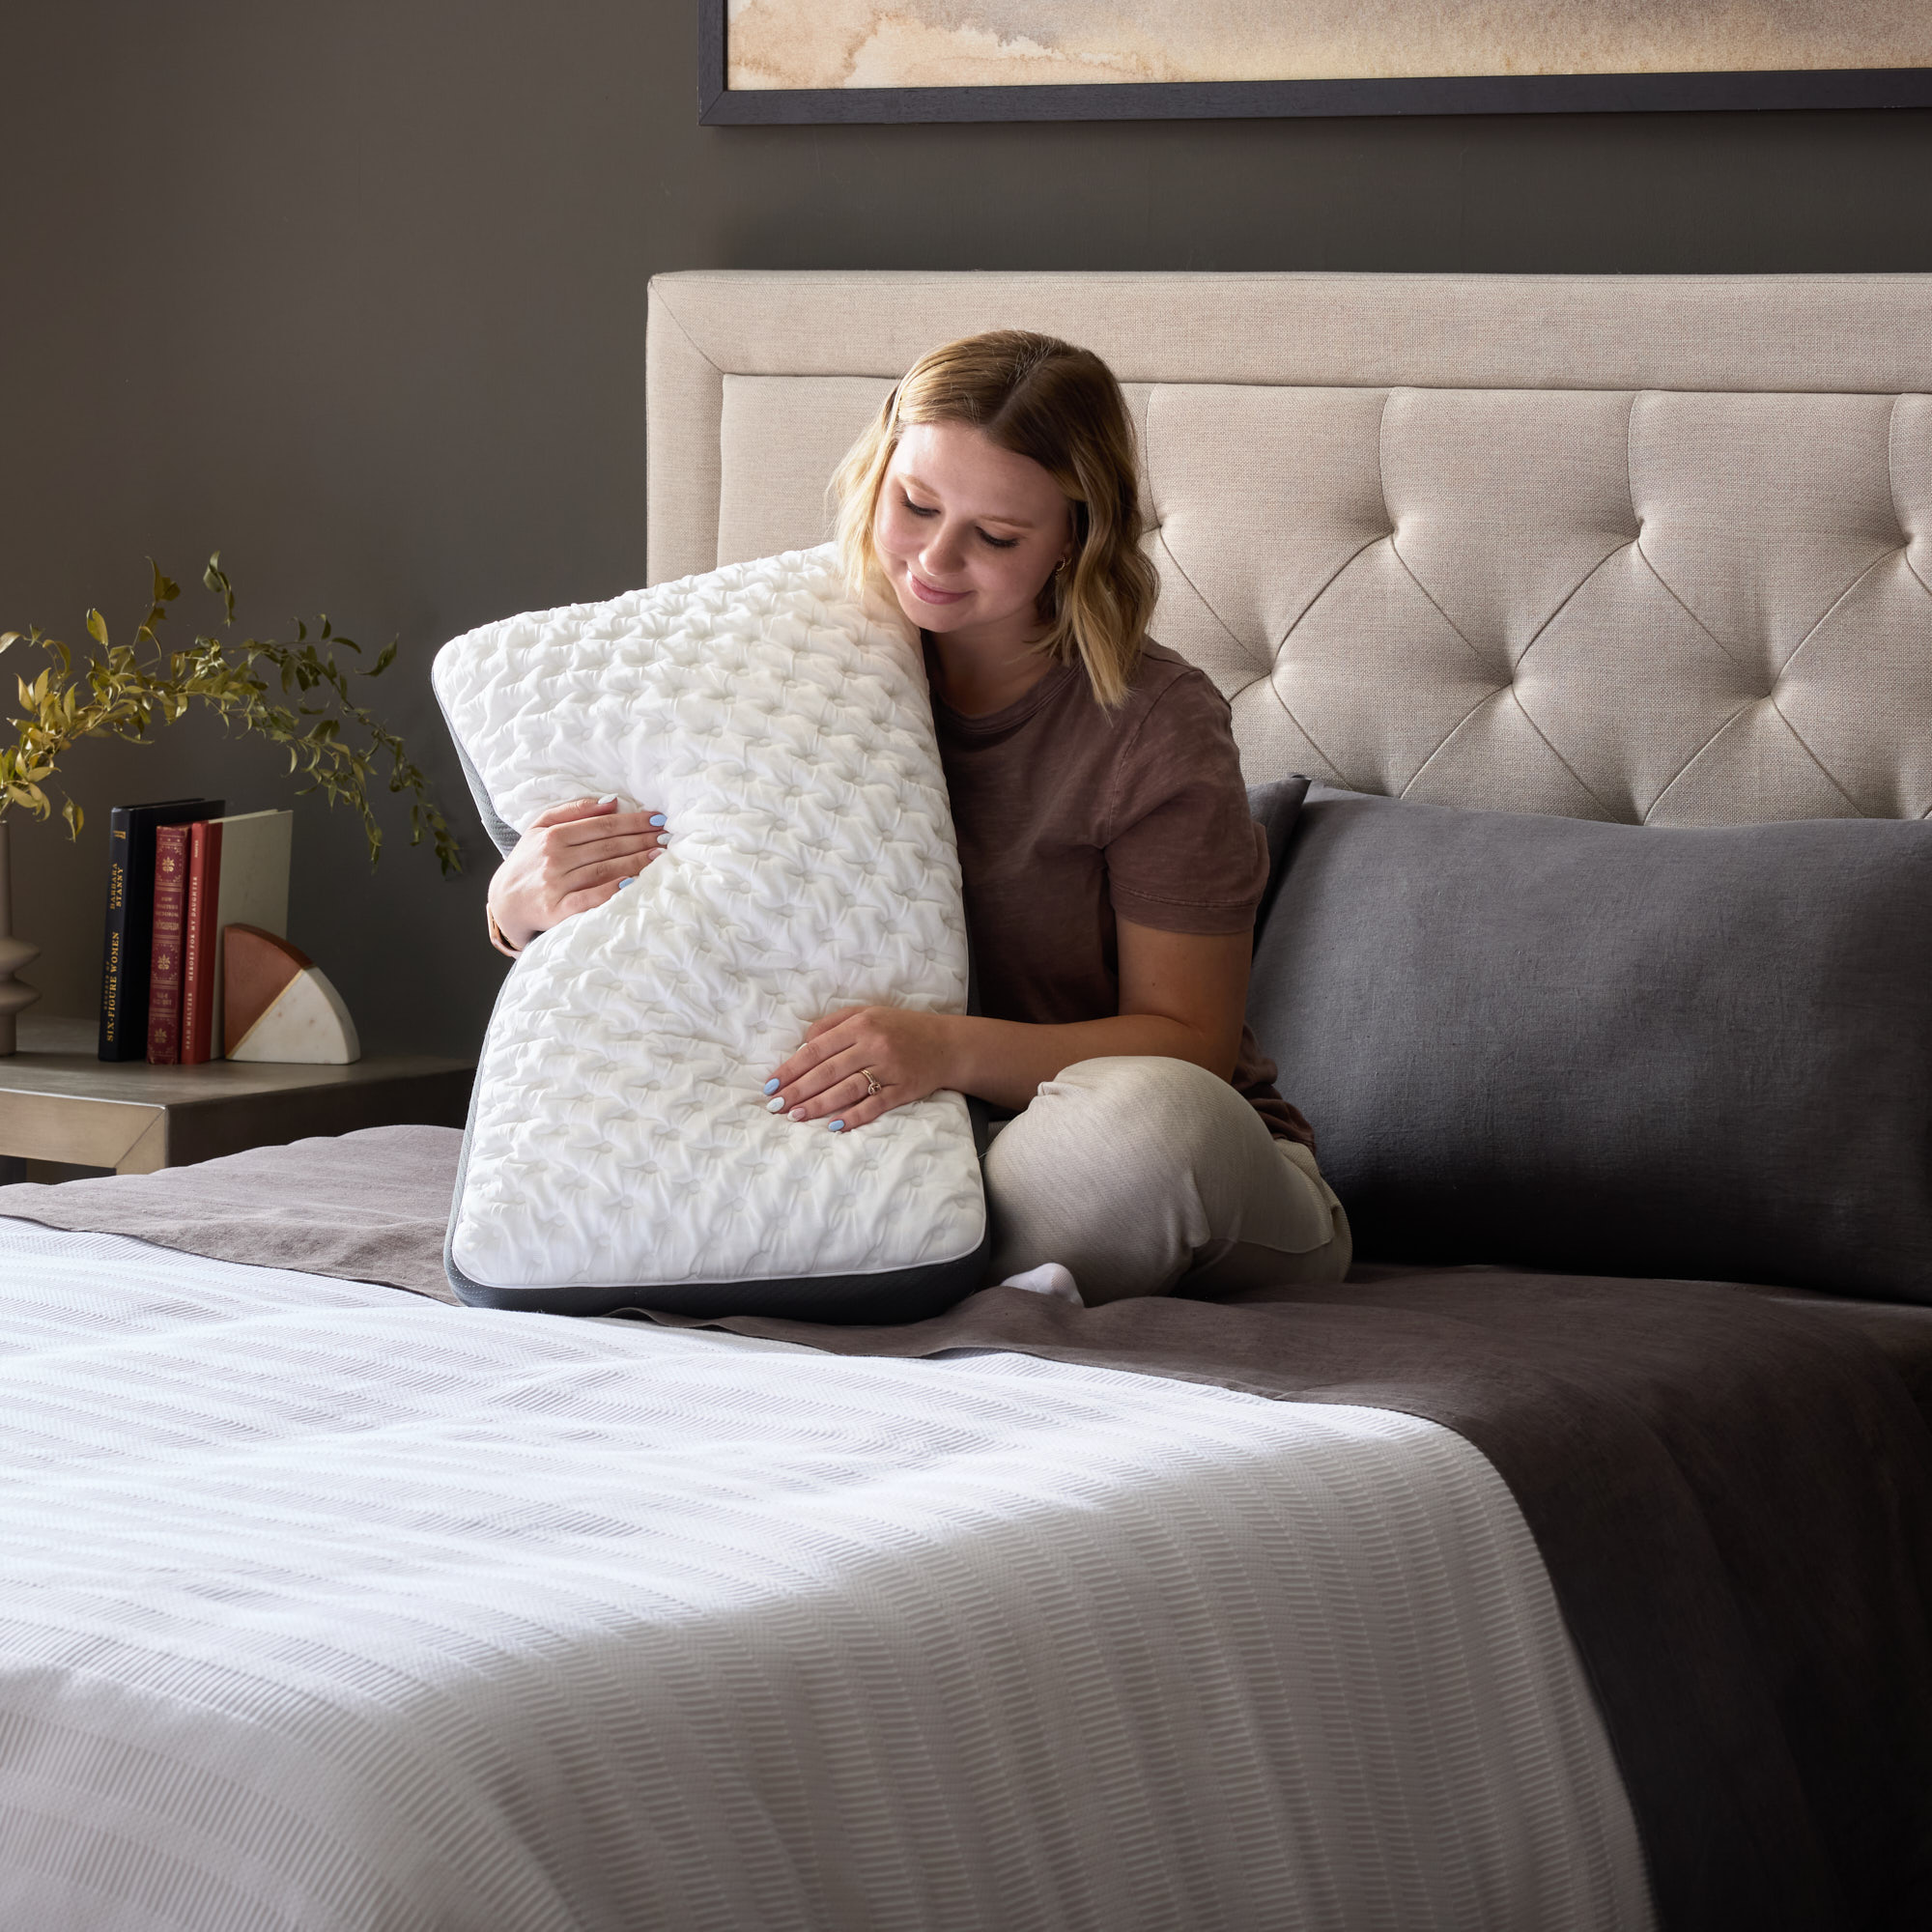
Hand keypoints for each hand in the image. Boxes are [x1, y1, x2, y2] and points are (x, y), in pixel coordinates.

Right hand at [487, 796, 666, 949]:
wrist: (505, 901)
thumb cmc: (529, 861)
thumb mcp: (540, 827)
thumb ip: (573, 811)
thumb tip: (611, 801)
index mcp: (553, 835)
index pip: (602, 826)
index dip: (633, 821)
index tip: (657, 818)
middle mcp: (555, 858)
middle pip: (608, 847)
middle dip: (642, 840)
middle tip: (668, 836)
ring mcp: (557, 885)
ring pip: (604, 870)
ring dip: (636, 862)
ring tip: (660, 855)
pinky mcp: (558, 910)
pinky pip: (590, 898)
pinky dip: (612, 890)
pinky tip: (633, 883)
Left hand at [764, 1006, 957, 1131]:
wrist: (947, 1044)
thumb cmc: (901, 1028)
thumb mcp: (867, 1014)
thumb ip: (832, 1024)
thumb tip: (802, 1046)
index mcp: (860, 1024)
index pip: (817, 1049)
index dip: (791, 1068)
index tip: (772, 1083)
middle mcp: (874, 1045)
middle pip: (827, 1071)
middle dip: (798, 1090)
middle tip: (776, 1105)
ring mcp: (890, 1068)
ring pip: (846, 1090)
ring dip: (818, 1105)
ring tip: (796, 1116)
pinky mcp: (905, 1089)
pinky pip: (874, 1106)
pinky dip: (854, 1117)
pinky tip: (834, 1126)